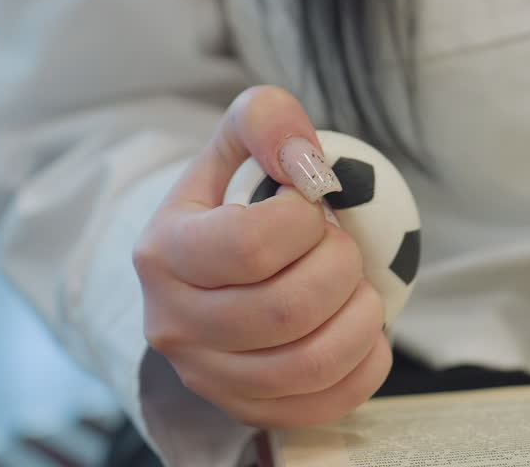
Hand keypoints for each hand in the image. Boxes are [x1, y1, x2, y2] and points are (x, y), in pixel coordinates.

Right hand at [133, 86, 390, 428]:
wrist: (205, 268)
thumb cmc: (232, 199)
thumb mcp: (237, 139)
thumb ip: (266, 119)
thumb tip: (307, 160)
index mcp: (162, 254)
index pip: (250, 245)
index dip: (305, 218)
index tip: (312, 202)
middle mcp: (174, 325)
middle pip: (286, 309)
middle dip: (339, 264)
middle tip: (341, 243)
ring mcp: (209, 378)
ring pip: (310, 363)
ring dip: (361, 314)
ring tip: (357, 284)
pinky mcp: (248, 410)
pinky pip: (327, 402)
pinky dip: (366, 361)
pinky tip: (362, 325)